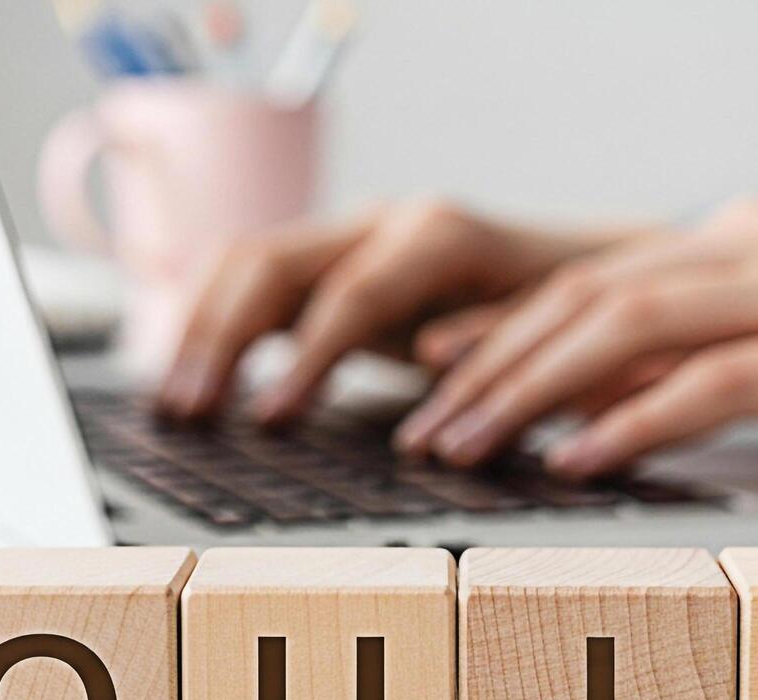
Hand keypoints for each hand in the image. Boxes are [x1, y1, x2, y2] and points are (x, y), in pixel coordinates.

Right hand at [157, 200, 650, 421]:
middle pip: (274, 261)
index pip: (352, 292)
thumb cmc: (570, 318)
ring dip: (202, 331)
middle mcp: (384, 222)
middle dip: (223, 338)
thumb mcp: (545, 338)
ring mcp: (351, 237)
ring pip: (249, 264)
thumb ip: (491, 344)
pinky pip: (253, 284)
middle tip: (188, 411)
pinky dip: (214, 326)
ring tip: (171, 403)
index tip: (268, 420)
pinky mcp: (331, 266)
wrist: (585, 275)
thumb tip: (428, 355)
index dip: (306, 359)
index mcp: (439, 235)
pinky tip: (189, 380)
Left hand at [394, 199, 757, 478]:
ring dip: (532, 389)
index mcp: (754, 243)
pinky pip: (716, 382)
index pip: (599, 277)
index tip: (430, 366)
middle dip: (491, 361)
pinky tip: (574, 457)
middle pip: (591, 294)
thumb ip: (725, 357)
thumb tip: (619, 404)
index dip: (505, 322)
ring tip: (464, 443)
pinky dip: (633, 420)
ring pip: (632, 326)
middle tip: (421, 421)